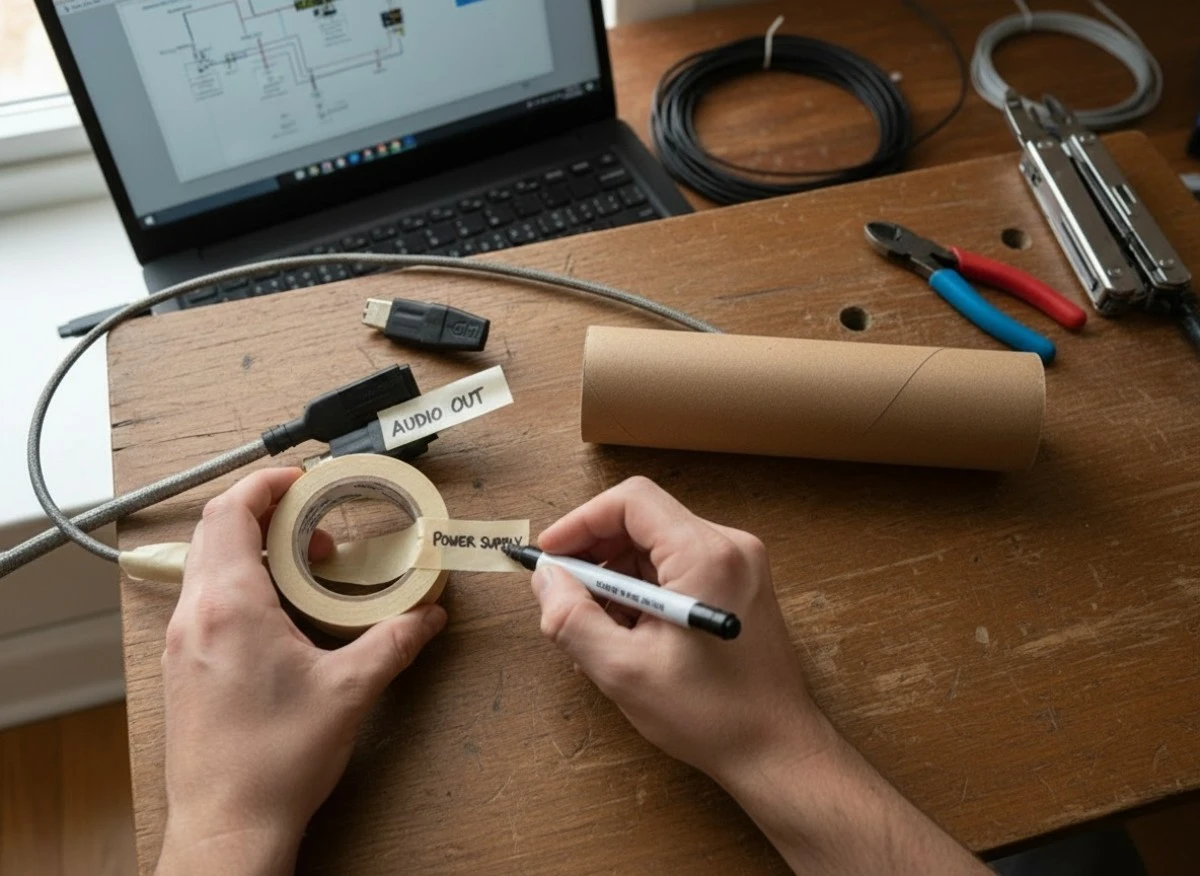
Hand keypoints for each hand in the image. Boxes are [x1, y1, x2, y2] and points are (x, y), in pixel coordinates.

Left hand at [156, 468, 445, 875]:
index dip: (265, 485)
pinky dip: (240, 587)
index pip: (230, 513)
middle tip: (316, 531)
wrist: (227, 826)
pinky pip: (204, 602)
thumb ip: (395, 641)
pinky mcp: (181, 670)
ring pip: (206, 567)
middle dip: (267, 517)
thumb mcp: (351, 691)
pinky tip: (281, 617)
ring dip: (253, 554)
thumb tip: (428, 616)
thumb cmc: (274, 763)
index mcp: (230, 607)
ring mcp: (180, 644)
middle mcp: (195, 617)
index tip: (301, 481)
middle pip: (215, 532)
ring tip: (306, 573)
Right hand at [531, 477, 988, 875]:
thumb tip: (545, 578)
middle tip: (564, 598)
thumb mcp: (623, 670)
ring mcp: (740, 564)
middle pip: (644, 522)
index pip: (632, 502)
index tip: (549, 557)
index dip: (581, 522)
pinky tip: (626, 636)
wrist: (778, 750)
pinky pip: (677, 568)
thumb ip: (573, 617)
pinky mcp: (739, 585)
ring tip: (595, 631)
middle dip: (596, 556)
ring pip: (657, 548)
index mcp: (706, 555)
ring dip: (617, 580)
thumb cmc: (711, 715)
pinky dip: (644, 592)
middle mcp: (730, 546)